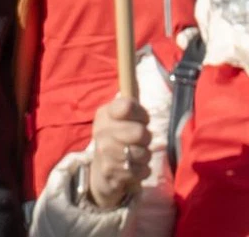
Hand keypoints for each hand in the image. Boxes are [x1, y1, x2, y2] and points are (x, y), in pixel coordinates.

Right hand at [80, 91, 152, 209]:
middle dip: (147, 138)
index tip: (141, 120)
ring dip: (145, 156)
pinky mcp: (110, 173)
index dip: (141, 114)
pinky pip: (141, 170)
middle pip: (140, 132)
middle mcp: (101, 132)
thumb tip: (132, 74)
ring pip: (142, 153)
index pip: (128, 106)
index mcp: (105, 114)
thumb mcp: (124, 119)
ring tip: (137, 155)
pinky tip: (135, 168)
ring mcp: (104, 154)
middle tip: (140, 141)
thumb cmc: (120, 138)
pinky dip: (143, 170)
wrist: (103, 171)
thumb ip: (132, 105)